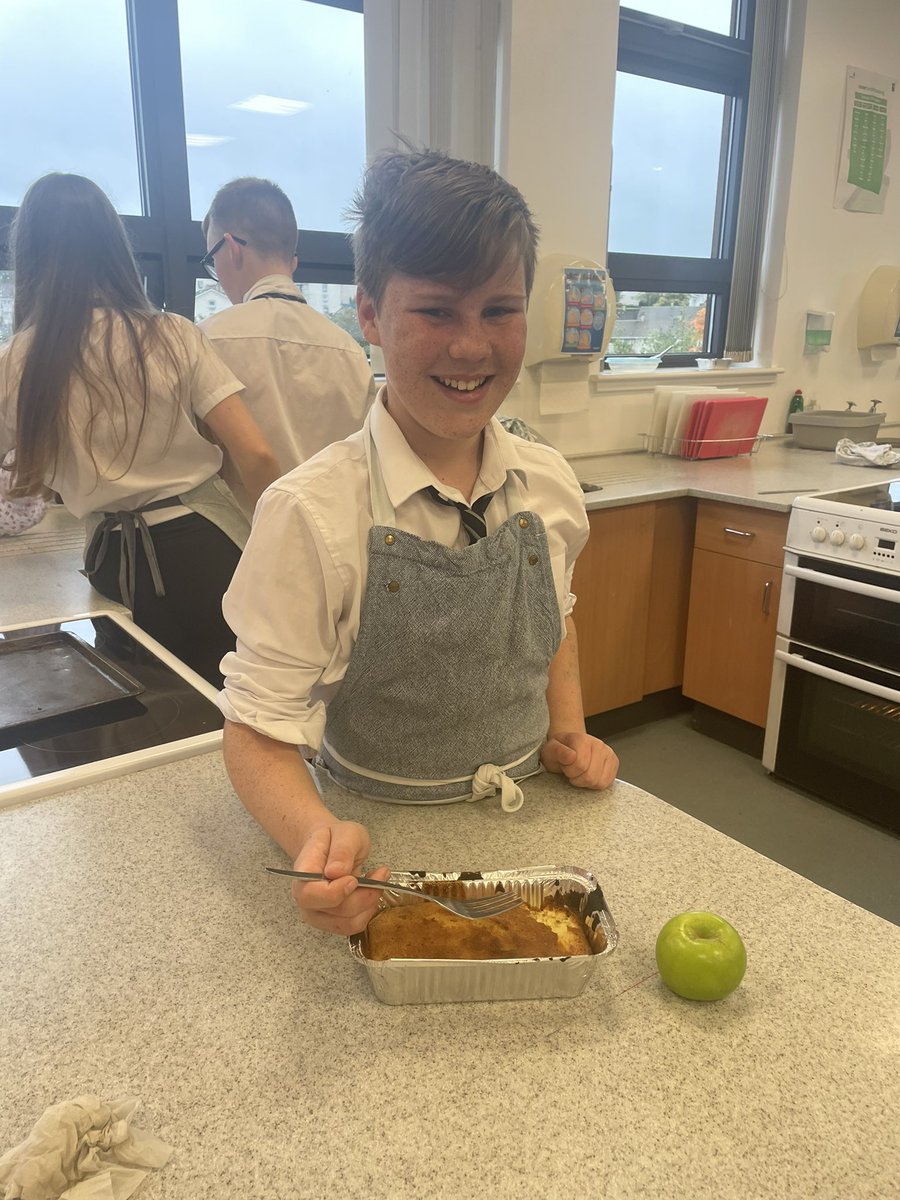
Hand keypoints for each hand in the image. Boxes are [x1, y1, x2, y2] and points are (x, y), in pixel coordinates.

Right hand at [289, 821, 390, 935]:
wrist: (328, 847)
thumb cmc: (334, 838)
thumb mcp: (345, 833)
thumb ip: (342, 850)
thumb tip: (336, 872)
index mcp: (302, 873)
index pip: (310, 894)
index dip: (335, 892)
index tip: (355, 879)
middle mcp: (304, 898)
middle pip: (333, 911)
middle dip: (363, 896)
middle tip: (380, 874)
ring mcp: (316, 913)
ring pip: (347, 923)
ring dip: (369, 904)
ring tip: (376, 881)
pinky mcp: (331, 922)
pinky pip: (353, 926)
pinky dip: (368, 911)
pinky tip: (370, 892)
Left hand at [541, 731, 617, 790]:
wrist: (569, 748)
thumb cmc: (560, 751)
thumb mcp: (550, 751)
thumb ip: (557, 752)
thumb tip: (570, 756)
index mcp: (582, 739)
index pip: (580, 765)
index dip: (569, 771)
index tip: (565, 766)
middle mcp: (598, 744)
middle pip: (590, 776)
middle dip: (577, 778)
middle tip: (571, 770)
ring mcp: (608, 753)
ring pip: (599, 781)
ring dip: (585, 782)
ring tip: (580, 772)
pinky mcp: (614, 763)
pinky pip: (606, 783)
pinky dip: (595, 784)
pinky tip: (588, 775)